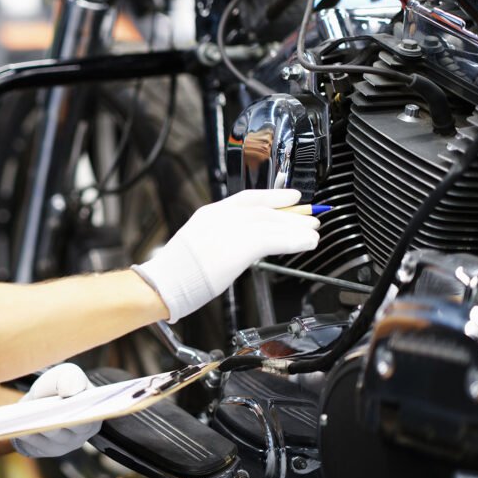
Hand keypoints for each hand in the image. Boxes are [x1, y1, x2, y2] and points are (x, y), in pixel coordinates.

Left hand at [11, 363, 101, 457]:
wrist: (38, 401)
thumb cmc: (56, 387)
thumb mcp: (65, 374)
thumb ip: (72, 378)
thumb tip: (70, 392)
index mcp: (94, 412)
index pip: (94, 414)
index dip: (87, 411)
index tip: (75, 404)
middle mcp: (84, 432)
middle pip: (75, 427)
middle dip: (63, 420)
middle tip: (51, 413)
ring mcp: (67, 444)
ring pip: (56, 436)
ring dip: (43, 428)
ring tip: (30, 420)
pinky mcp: (49, 450)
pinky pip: (40, 445)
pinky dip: (31, 436)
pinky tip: (20, 429)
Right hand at [132, 189, 319, 322]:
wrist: (164, 282)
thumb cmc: (175, 274)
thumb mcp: (196, 247)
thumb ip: (218, 241)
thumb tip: (236, 248)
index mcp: (209, 214)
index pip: (247, 198)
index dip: (273, 196)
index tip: (290, 196)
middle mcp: (220, 217)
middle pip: (264, 209)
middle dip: (291, 212)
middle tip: (310, 216)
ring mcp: (230, 229)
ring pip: (273, 222)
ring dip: (297, 227)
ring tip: (314, 232)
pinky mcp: (240, 246)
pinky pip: (275, 239)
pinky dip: (295, 240)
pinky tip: (307, 243)